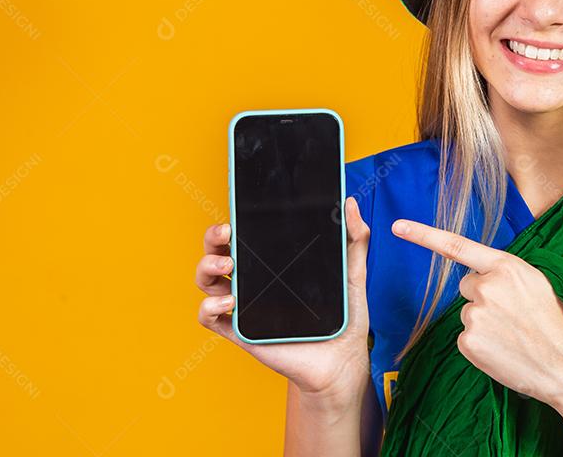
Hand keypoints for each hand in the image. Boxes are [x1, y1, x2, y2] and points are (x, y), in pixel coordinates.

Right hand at [194, 197, 371, 400]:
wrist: (342, 360)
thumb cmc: (345, 317)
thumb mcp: (353, 273)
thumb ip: (355, 238)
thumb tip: (350, 203)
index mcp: (274, 264)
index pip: (244, 236)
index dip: (233, 222)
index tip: (238, 214)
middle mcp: (255, 282)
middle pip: (217, 252)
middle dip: (213, 238)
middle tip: (227, 233)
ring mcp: (245, 307)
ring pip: (208, 281)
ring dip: (207, 267)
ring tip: (228, 264)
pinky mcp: (241, 332)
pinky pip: (210, 318)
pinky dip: (209, 307)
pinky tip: (229, 301)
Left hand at [391, 218, 562, 407]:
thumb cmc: (556, 323)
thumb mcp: (536, 283)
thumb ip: (505, 273)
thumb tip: (480, 276)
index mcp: (506, 266)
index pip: (456, 245)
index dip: (423, 234)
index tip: (397, 226)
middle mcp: (487, 286)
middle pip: (467, 286)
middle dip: (483, 297)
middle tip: (512, 315)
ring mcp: (475, 315)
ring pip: (467, 313)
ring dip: (484, 323)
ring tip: (514, 335)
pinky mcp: (468, 342)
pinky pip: (466, 337)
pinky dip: (481, 345)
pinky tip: (504, 350)